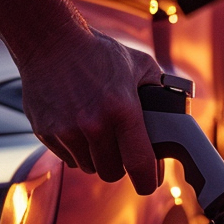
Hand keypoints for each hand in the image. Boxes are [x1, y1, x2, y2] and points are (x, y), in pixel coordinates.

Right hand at [16, 26, 162, 194]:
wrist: (50, 41)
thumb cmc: (97, 52)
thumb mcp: (139, 65)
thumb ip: (159, 90)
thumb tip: (176, 110)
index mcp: (122, 109)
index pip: (139, 164)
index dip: (148, 180)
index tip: (149, 182)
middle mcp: (94, 124)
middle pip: (112, 173)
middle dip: (120, 165)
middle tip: (121, 149)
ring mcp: (67, 130)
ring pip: (89, 167)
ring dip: (96, 157)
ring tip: (97, 132)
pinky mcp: (46, 132)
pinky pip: (68, 157)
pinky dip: (75, 149)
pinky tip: (77, 125)